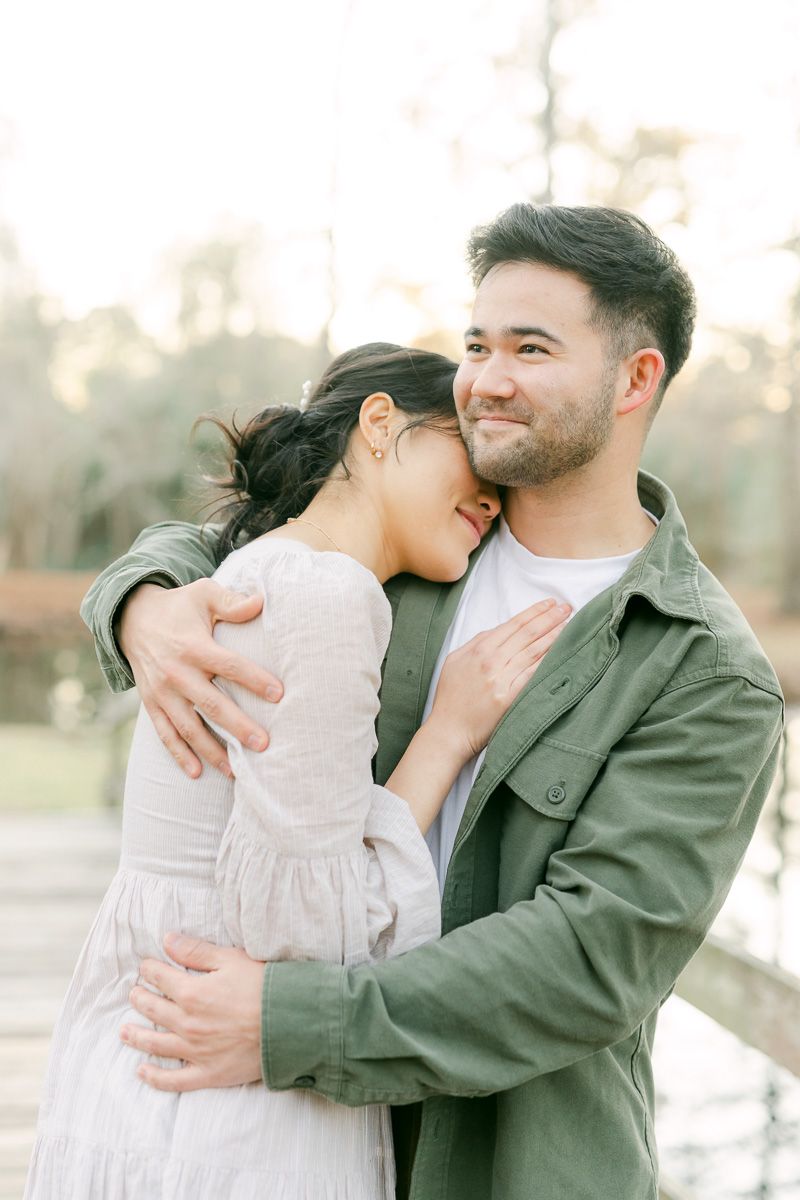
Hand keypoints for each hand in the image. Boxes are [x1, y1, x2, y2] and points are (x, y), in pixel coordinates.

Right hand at [119, 580, 283, 777]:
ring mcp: (162, 692)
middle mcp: (176, 672)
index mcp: (193, 646)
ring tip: (237, 771)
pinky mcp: (152, 704)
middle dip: (238, 726)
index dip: (254, 679)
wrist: (132, 618)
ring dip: (212, 750)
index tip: (279, 694)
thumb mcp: (203, 594)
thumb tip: (261, 602)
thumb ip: (232, 602)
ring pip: (189, 727)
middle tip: (264, 744)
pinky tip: (197, 773)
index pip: (229, 665)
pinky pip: (165, 734)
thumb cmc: (180, 607)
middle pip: (211, 704)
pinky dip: (179, 754)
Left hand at [120, 933, 265, 1090]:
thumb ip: (196, 951)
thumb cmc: (264, 986)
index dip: (150, 969)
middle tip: (134, 994)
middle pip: (153, 1009)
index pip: (160, 978)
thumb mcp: (231, 959)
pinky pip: (174, 1080)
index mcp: (192, 993)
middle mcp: (187, 1023)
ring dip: (137, 1036)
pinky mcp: (207, 1073)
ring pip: (156, 1044)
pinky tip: (142, 1071)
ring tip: (124, 1031)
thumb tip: (167, 940)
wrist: (290, 1023)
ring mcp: (195, 1051)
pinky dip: (155, 1077)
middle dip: (140, 999)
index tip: (145, 966)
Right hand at [429, 598, 570, 760]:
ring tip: (568, 626)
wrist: (448, 730)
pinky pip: (532, 675)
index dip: (535, 612)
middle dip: (550, 618)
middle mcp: (491, 661)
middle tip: (567, 608)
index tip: (550, 604)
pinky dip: (547, 661)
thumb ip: (478, 642)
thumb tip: (501, 630)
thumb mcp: (456, 660)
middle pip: (527, 634)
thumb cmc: (450, 697)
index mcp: (479, 649)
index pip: (514, 624)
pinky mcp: (509, 698)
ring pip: (533, 651)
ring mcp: (501, 679)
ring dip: (553, 636)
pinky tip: (560, 652)